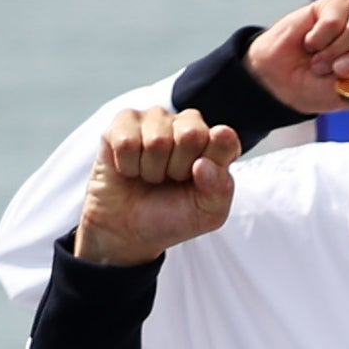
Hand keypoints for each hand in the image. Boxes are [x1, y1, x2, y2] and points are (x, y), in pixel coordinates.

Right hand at [71, 102, 239, 265]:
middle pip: (191, 134)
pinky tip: (130, 169)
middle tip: (171, 179)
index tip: (200, 177)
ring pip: (157, 140)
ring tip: (151, 176)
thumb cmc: (172, 215)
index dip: (212, 161)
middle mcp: (187, 124)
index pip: (225, 138)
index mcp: (215, 143)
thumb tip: (203, 164)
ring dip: (151, 170)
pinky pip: (127, 142)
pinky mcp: (123, 122)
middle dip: (178, 168)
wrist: (130, 228)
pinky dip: (128, 166)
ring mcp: (155, 119)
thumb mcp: (208, 213)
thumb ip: (220, 189)